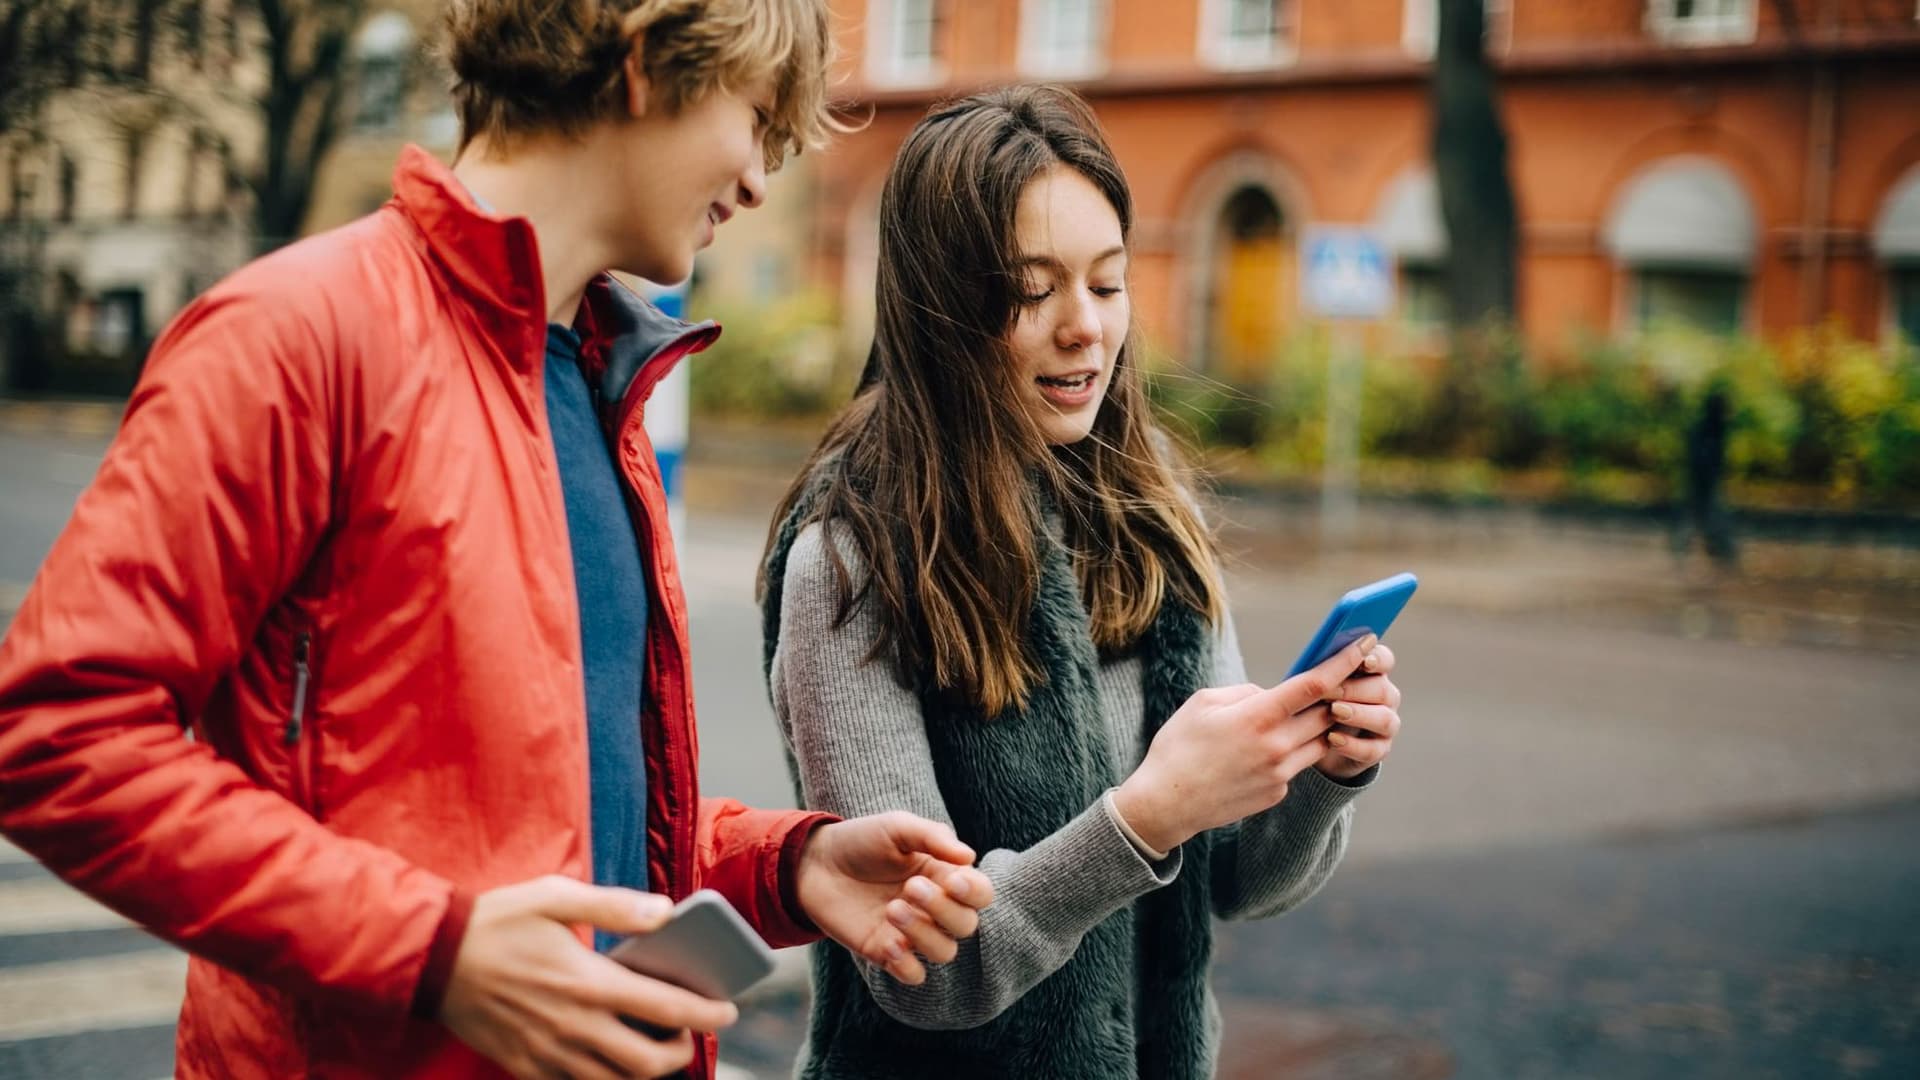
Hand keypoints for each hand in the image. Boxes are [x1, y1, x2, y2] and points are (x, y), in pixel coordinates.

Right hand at [440, 876, 738, 1079]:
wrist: (431, 959)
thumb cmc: (498, 921)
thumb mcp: (555, 895)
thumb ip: (615, 906)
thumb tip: (667, 912)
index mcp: (589, 982)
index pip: (667, 1009)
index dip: (707, 1014)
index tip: (728, 1011)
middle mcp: (574, 1026)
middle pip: (648, 1063)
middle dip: (681, 1053)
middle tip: (688, 1033)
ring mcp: (549, 1054)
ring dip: (645, 1071)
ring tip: (654, 1047)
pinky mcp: (526, 1067)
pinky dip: (603, 1079)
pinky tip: (608, 1057)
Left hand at [795, 812, 995, 985]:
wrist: (815, 864)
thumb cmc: (861, 841)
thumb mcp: (897, 827)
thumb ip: (933, 837)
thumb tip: (969, 857)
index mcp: (944, 876)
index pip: (980, 894)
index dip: (974, 893)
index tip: (952, 880)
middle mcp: (934, 908)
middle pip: (966, 925)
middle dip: (943, 909)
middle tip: (910, 887)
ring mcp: (911, 933)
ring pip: (945, 952)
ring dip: (925, 934)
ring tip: (892, 909)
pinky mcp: (886, 953)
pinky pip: (913, 975)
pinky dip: (907, 965)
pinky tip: (888, 943)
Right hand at [1113, 635, 1381, 852]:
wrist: (1167, 804)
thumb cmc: (1179, 747)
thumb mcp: (1204, 703)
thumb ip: (1246, 693)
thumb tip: (1272, 695)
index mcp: (1258, 717)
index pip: (1315, 685)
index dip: (1343, 662)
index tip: (1365, 643)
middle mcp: (1277, 747)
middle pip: (1327, 713)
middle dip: (1340, 693)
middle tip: (1347, 676)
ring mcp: (1280, 774)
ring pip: (1320, 741)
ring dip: (1322, 724)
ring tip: (1314, 711)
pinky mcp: (1277, 793)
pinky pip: (1297, 764)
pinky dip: (1293, 751)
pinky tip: (1268, 749)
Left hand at [1316, 642, 1401, 780]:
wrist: (1310, 743)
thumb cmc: (1309, 702)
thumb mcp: (1311, 683)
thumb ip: (1319, 668)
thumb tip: (1315, 655)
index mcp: (1372, 672)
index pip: (1384, 659)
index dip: (1376, 658)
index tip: (1362, 660)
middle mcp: (1385, 696)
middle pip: (1382, 689)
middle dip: (1354, 689)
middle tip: (1327, 691)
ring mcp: (1385, 723)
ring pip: (1384, 718)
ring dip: (1359, 715)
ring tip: (1334, 712)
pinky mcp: (1379, 749)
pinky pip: (1373, 749)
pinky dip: (1353, 745)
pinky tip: (1332, 739)